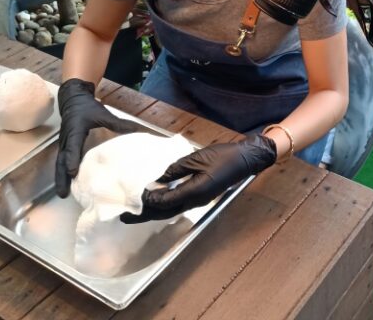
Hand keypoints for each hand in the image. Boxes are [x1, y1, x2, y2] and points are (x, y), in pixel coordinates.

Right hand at [55, 78, 145, 197]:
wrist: (73, 99)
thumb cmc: (87, 107)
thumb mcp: (103, 114)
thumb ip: (119, 123)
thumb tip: (138, 131)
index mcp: (75, 130)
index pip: (72, 146)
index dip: (72, 158)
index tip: (72, 171)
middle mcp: (66, 139)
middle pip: (61, 160)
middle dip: (62, 177)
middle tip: (64, 193)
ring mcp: (63, 143)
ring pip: (58, 163)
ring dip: (60, 178)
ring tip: (63, 194)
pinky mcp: (64, 146)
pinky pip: (61, 161)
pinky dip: (62, 173)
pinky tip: (68, 184)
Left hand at [120, 135, 276, 223]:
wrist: (245, 159)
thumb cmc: (223, 156)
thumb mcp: (197, 158)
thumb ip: (176, 168)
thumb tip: (158, 176)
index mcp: (194, 192)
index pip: (164, 200)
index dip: (148, 199)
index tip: (133, 193)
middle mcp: (195, 201)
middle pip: (165, 212)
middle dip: (145, 214)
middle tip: (126, 216)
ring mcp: (198, 200)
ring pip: (171, 210)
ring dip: (154, 210)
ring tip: (137, 209)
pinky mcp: (200, 196)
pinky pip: (178, 203)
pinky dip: (165, 202)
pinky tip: (157, 196)